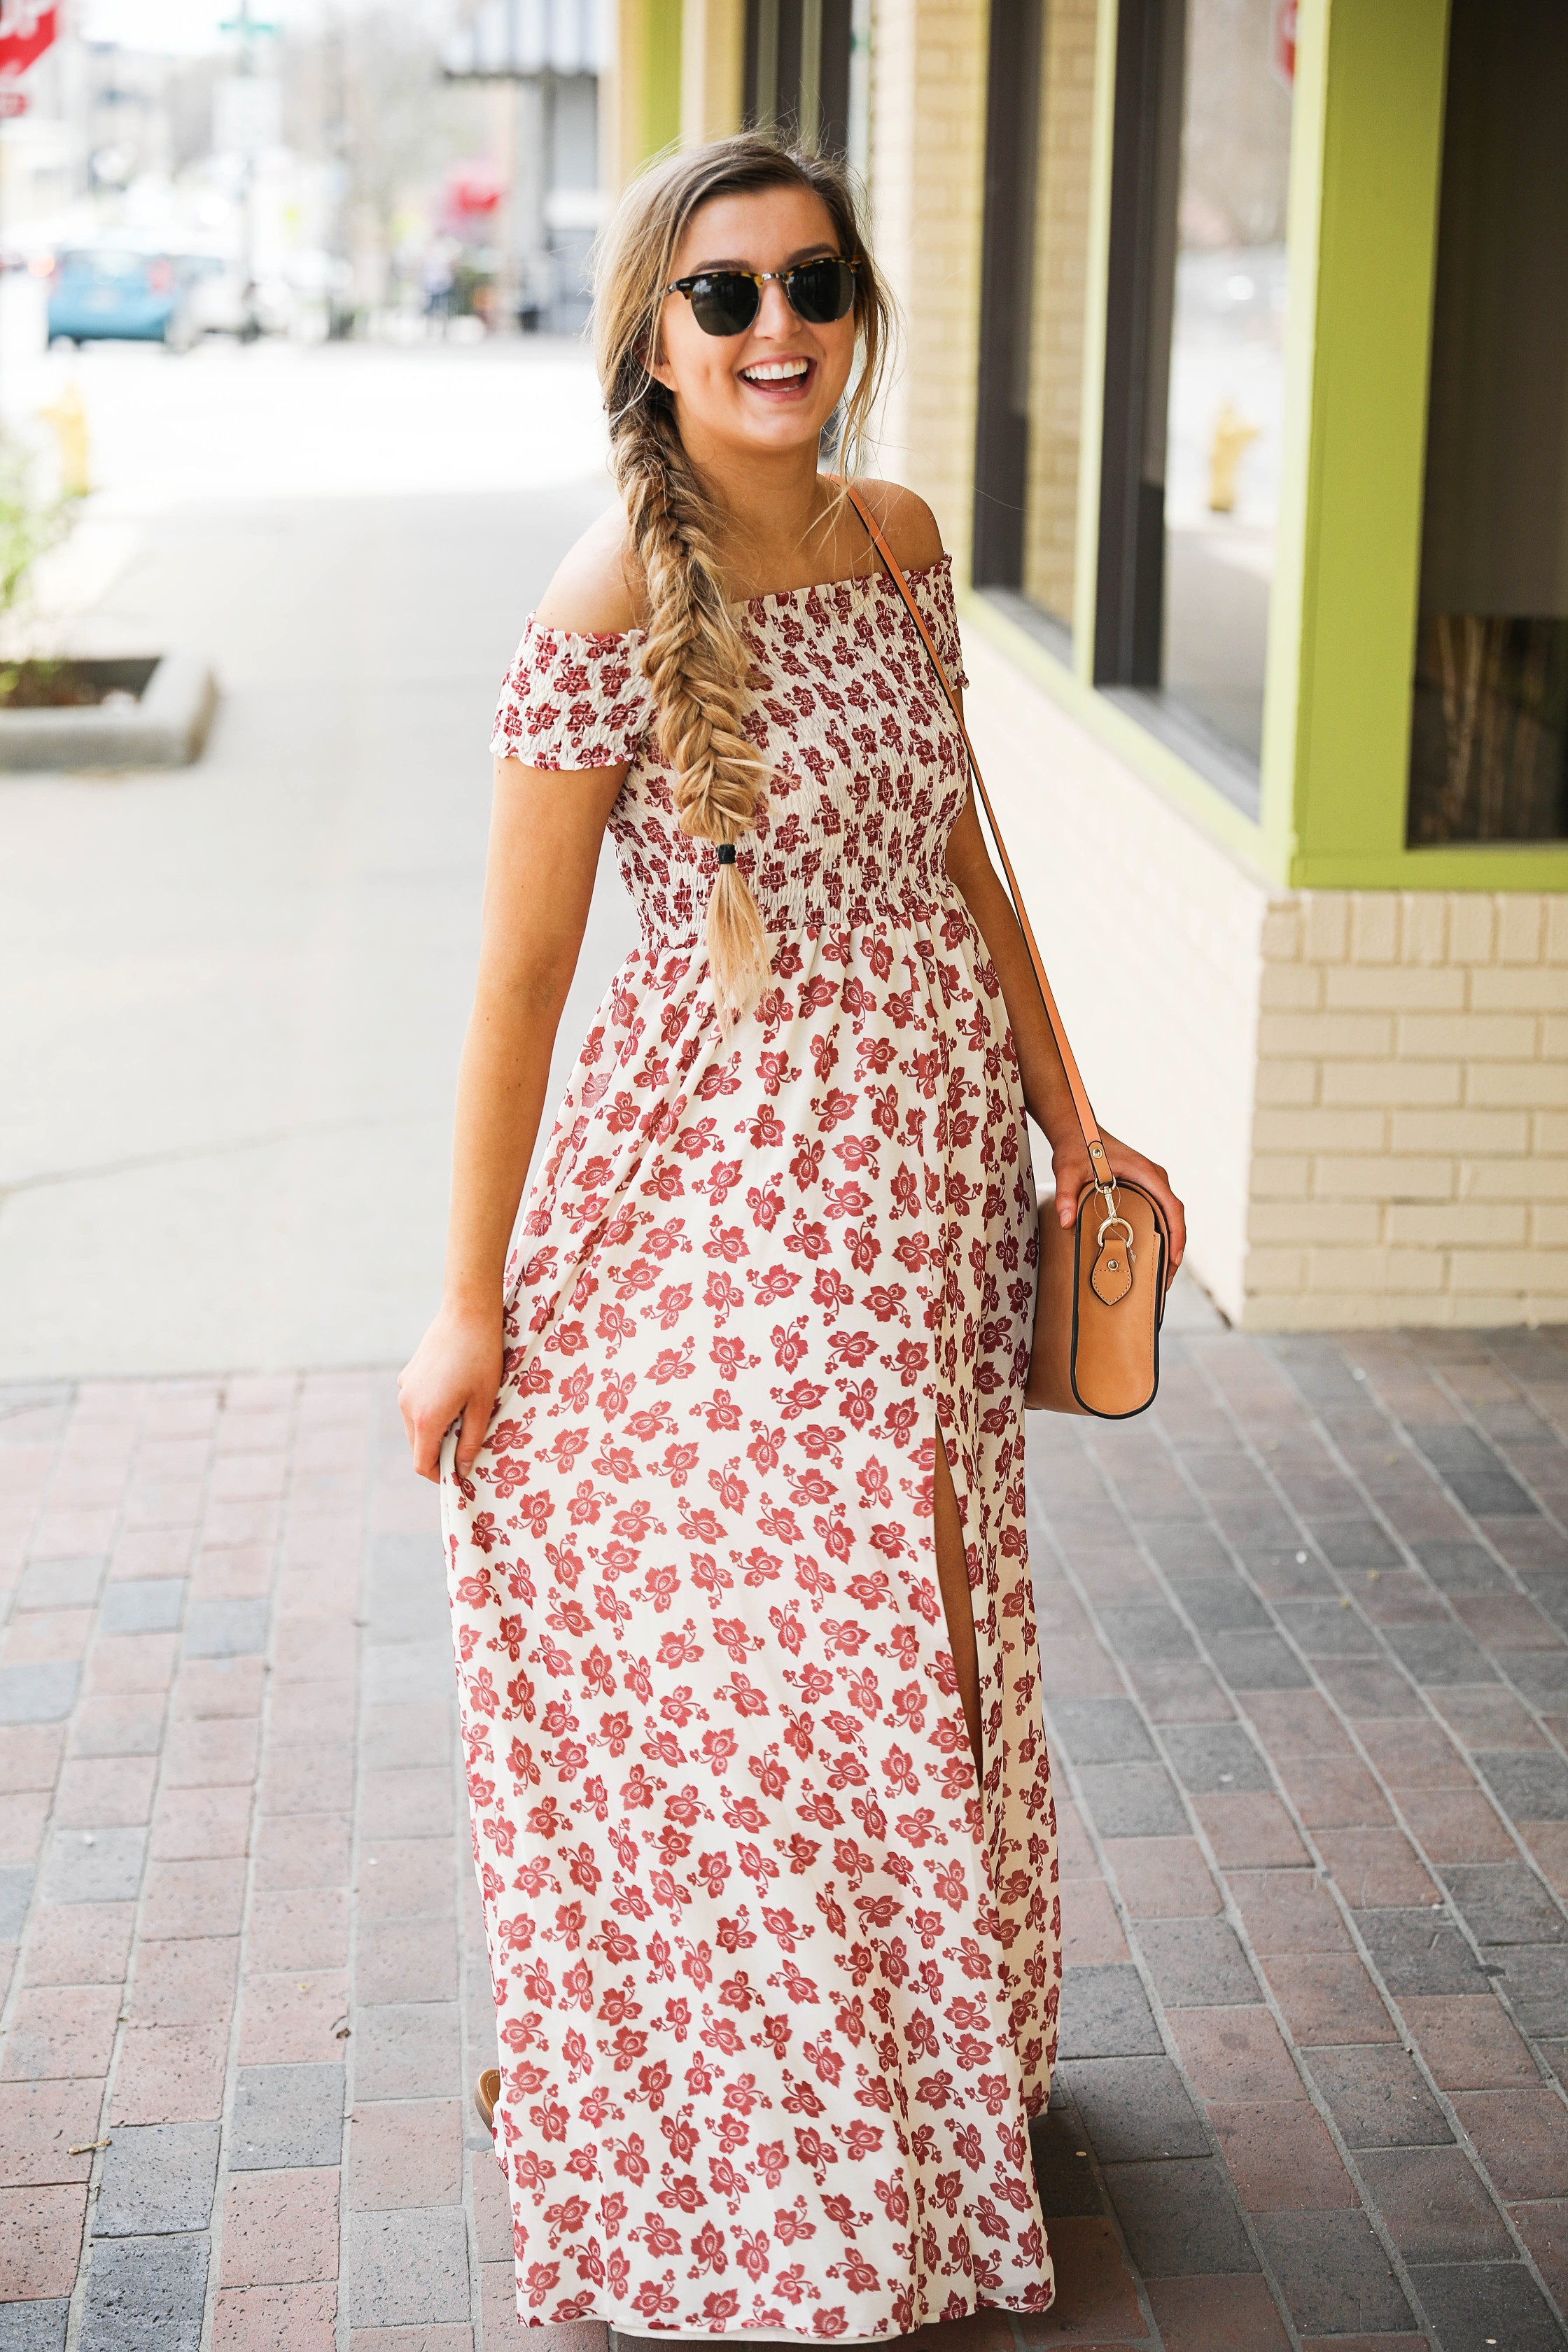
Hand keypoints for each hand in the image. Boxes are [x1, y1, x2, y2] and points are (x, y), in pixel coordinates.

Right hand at [398, 1302, 503, 1483]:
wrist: (467, 1314)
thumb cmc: (481, 1359)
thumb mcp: (483, 1405)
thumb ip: (472, 1441)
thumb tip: (463, 1468)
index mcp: (425, 1418)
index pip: (423, 1464)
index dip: (441, 1475)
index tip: (460, 1473)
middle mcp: (407, 1406)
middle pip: (418, 1446)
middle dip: (441, 1451)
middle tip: (469, 1441)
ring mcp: (404, 1389)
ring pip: (416, 1425)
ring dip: (437, 1429)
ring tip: (465, 1412)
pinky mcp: (407, 1375)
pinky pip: (416, 1404)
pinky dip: (431, 1410)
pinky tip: (455, 1392)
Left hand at [1048, 1127, 1185, 1277]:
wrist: (1077, 1129)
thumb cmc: (1076, 1146)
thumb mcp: (1067, 1170)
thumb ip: (1066, 1195)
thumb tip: (1066, 1222)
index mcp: (1145, 1172)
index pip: (1172, 1206)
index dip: (1177, 1234)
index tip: (1174, 1259)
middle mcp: (1154, 1177)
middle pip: (1174, 1216)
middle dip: (1174, 1248)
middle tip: (1164, 1282)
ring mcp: (1151, 1182)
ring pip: (1168, 1216)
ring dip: (1167, 1243)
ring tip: (1159, 1275)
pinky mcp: (1144, 1188)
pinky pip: (1158, 1212)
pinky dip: (1158, 1233)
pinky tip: (1149, 1254)